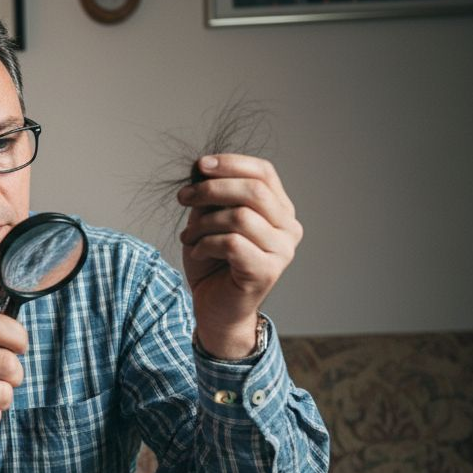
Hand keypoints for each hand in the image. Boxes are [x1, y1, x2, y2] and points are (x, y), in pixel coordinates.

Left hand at [178, 154, 301, 358]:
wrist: (214, 308)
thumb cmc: (212, 263)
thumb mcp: (209, 221)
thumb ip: (212, 197)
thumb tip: (201, 168)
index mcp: (279, 210)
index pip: (264, 173)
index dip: (231, 164)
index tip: (200, 166)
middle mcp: (288, 228)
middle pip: (254, 190)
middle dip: (212, 189)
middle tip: (183, 197)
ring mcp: (282, 251)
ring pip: (241, 216)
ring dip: (204, 223)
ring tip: (189, 236)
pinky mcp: (267, 271)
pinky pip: (232, 243)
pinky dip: (206, 244)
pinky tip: (197, 252)